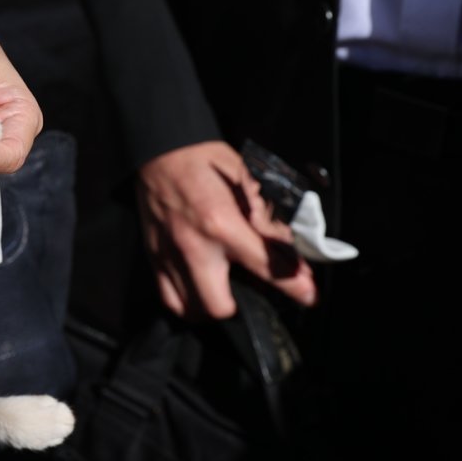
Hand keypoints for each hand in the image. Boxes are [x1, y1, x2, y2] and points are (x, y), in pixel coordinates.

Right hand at [137, 141, 316, 318]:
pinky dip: (188, 303)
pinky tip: (201, 291)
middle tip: (257, 291)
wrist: (157, 150)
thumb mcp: (247, 177)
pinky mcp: (153, 256)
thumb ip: (269, 216)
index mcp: (220, 222)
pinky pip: (170, 299)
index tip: (308, 296)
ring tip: (229, 292)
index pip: (266, 266)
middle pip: (221, 305)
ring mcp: (168, 255)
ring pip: (193, 309)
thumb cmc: (204, 160)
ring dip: (215, 306)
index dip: (294, 285)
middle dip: (246, 305)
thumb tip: (291, 248)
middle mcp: (193, 246)